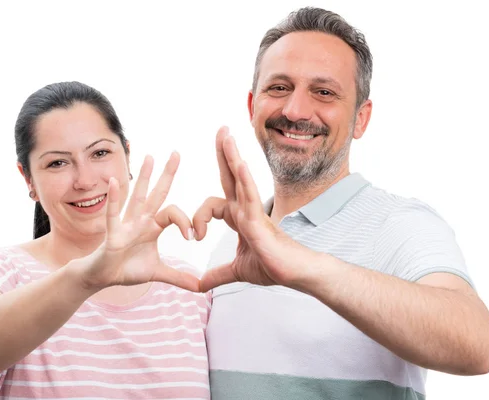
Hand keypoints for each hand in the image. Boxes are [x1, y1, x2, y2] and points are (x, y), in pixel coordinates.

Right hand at [74, 152, 199, 292]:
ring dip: (143, 177)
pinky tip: (115, 181)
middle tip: (177, 153)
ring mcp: (126, 224)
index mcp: (152, 226)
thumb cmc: (126, 269)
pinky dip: (114, 198)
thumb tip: (200, 287)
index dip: (185, 222)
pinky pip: (114, 213)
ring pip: (137, 196)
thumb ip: (178, 277)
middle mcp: (141, 220)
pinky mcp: (112, 233)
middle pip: (157, 193)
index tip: (193, 237)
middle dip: (167, 174)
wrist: (102, 278)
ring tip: (150, 156)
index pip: (173, 213)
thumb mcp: (157, 273)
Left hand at [194, 127, 305, 291]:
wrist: (293, 274)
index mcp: (238, 218)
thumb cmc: (271, 267)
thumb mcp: (236, 271)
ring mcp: (252, 211)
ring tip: (225, 134)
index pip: (212, 205)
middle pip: (229, 176)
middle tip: (221, 130)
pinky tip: (238, 163)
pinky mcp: (259, 220)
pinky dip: (243, 179)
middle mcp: (244, 209)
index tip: (195, 238)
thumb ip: (217, 275)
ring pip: (239, 179)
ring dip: (231, 156)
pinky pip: (249, 195)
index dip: (197, 218)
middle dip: (223, 153)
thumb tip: (199, 286)